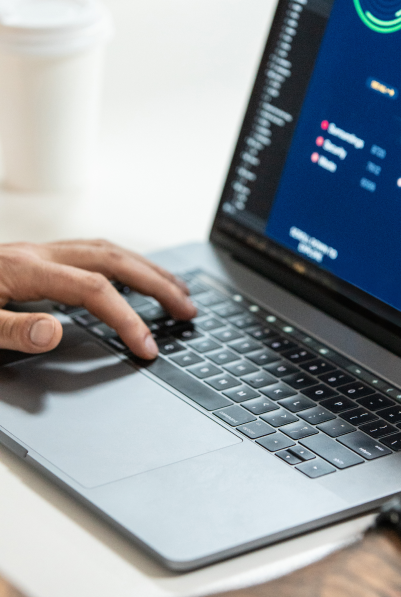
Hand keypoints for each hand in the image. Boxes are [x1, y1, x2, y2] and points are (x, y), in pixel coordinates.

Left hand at [0, 239, 195, 358]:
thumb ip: (11, 330)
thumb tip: (52, 333)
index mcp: (25, 268)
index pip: (93, 289)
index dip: (126, 317)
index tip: (146, 345)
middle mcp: (37, 254)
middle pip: (113, 260)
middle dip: (156, 284)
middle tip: (187, 309)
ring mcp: (37, 253)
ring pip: (105, 250)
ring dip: (144, 268)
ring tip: (173, 288)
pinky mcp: (34, 258)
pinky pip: (90, 252)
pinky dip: (122, 263)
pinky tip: (130, 275)